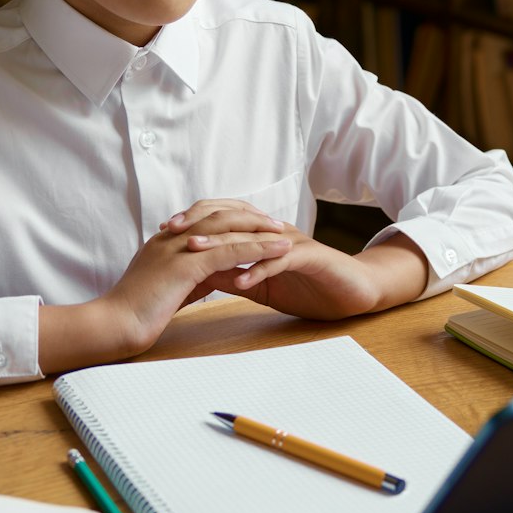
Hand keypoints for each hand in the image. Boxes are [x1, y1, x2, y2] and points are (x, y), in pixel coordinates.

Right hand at [100, 201, 290, 353]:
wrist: (112, 324)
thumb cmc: (133, 314)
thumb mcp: (165, 289)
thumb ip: (187, 278)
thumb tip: (208, 279)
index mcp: (165, 241)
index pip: (204, 218)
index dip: (231, 217)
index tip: (254, 222)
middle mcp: (172, 238)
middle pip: (218, 214)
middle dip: (249, 216)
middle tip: (274, 222)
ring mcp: (179, 248)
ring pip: (228, 228)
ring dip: (260, 229)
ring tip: (284, 232)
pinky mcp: (187, 264)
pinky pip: (231, 250)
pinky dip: (258, 248)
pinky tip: (278, 251)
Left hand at [188, 224, 429, 320]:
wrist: (352, 291)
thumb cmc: (308, 286)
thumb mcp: (263, 285)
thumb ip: (234, 278)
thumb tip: (200, 278)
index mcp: (260, 236)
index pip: (221, 221)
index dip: (192, 224)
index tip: (161, 234)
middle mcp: (273, 232)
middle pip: (231, 221)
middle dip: (198, 225)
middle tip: (168, 234)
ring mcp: (292, 242)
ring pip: (252, 238)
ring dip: (222, 245)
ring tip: (195, 254)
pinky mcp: (310, 257)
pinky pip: (280, 261)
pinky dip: (259, 270)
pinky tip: (241, 281)